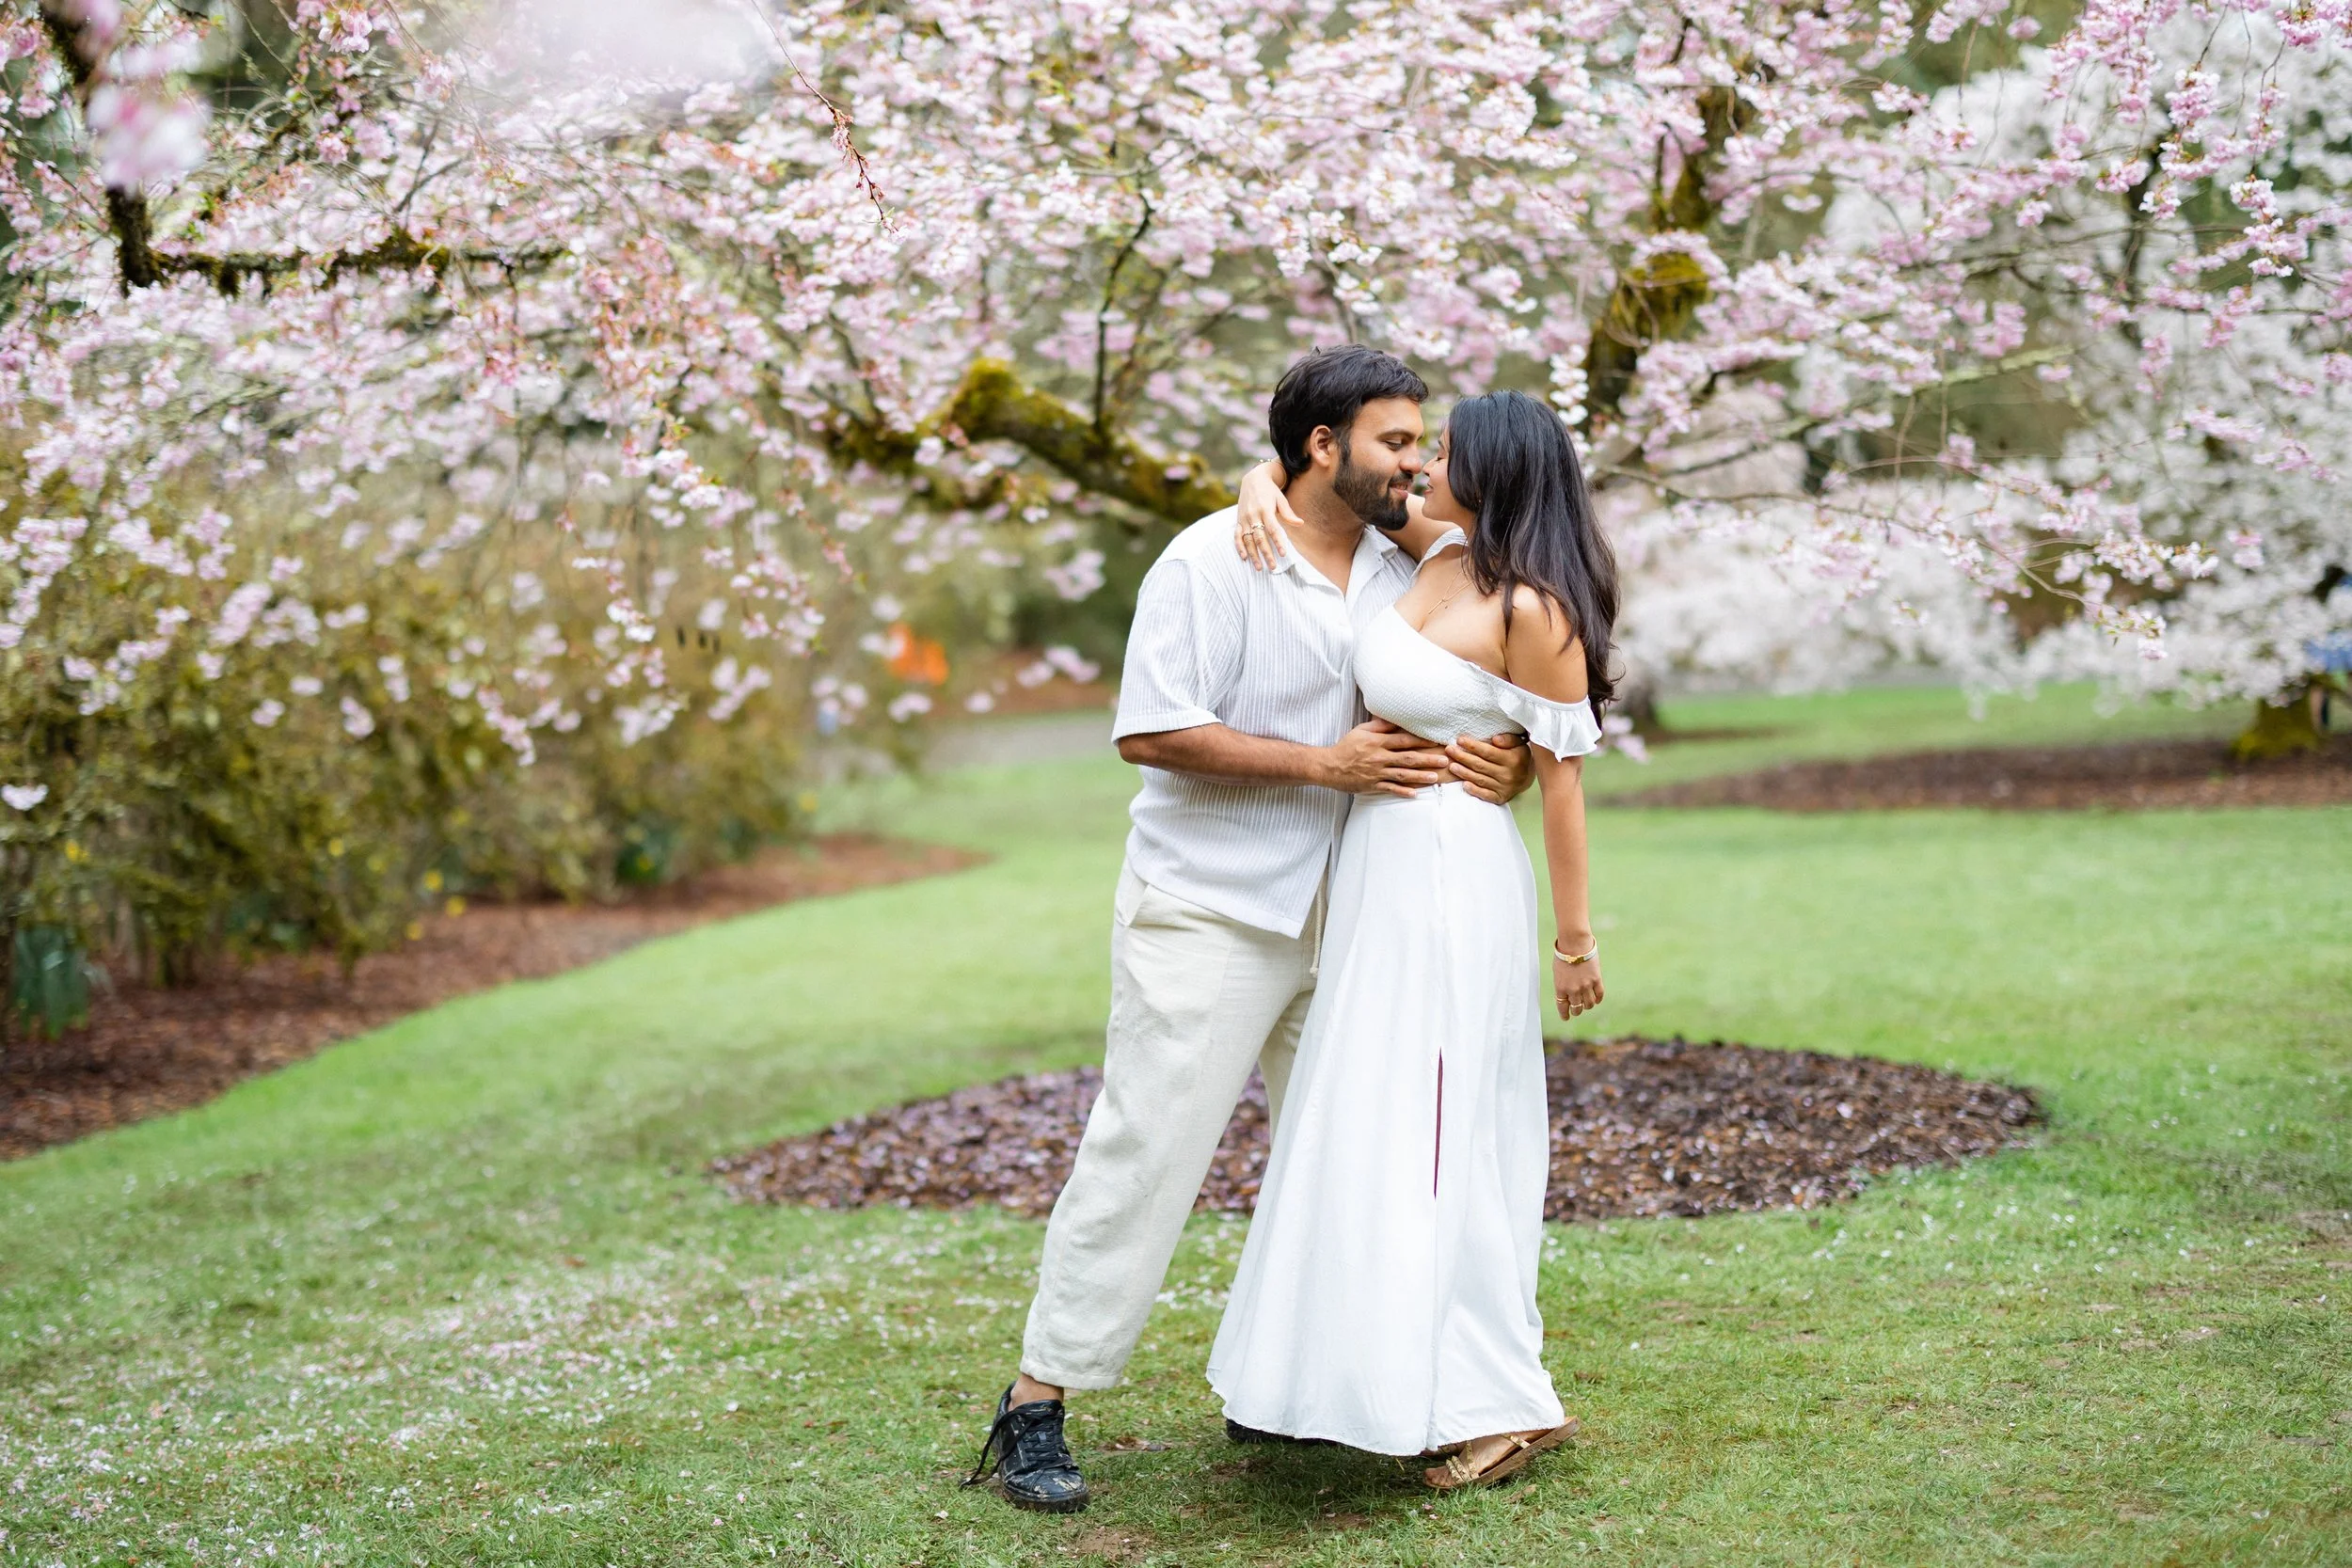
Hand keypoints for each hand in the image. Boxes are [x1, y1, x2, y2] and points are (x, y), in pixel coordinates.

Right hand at [1234, 459, 1298, 571]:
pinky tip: (1244, 558)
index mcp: (1265, 509)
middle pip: (1260, 537)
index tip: (1283, 554)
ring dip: (1253, 554)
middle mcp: (1253, 514)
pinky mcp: (1239, 520)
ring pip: (1248, 540)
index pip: (1272, 529)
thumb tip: (1300, 524)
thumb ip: (1288, 513)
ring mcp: (1244, 518)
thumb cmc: (1270, 491)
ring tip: (1259, 568)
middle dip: (1266, 553)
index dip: (1278, 542)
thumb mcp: (1281, 499)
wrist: (1253, 479)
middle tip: (1273, 567)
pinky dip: (1239, 546)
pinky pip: (1237, 535)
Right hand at [1319, 719, 1450, 796]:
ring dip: (1420, 776)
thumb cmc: (1346, 746)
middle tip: (1444, 761)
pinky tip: (1415, 794)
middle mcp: (1379, 757)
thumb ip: (1380, 725)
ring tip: (1435, 778)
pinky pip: (1390, 789)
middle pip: (1408, 758)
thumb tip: (1395, 717)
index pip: (1404, 740)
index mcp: (1377, 742)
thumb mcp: (1361, 730)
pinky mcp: (1372, 785)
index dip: (1421, 740)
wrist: (1329, 766)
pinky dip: (1402, 792)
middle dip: (1428, 760)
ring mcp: (1376, 773)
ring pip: (1402, 775)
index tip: (1436, 741)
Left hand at [1448, 732, 1530, 804]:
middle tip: (1449, 750)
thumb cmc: (1519, 755)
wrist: (1528, 777)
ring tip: (1451, 765)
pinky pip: (1485, 795)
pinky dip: (1474, 790)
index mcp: (1512, 759)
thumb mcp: (1519, 743)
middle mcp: (1508, 775)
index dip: (1473, 746)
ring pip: (1480, 779)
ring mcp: (1504, 788)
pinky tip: (1464, 784)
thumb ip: (1508, 739)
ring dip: (1463, 773)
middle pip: (1480, 765)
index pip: (1488, 752)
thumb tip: (1495, 739)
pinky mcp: (1500, 798)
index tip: (1459, 740)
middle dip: (1462, 757)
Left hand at [1554, 951, 1602, 1021]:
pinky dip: (1598, 999)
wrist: (1575, 944)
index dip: (1565, 1015)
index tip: (1566, 1018)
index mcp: (1561, 988)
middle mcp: (1573, 990)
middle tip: (1577, 1010)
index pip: (1563, 1007)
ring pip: (1589, 1004)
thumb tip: (1567, 995)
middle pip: (1577, 1008)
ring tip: (1587, 1004)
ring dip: (1588, 1006)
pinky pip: (1599, 995)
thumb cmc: (1563, 955)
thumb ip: (1562, 985)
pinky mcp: (1597, 980)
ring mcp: (1586, 986)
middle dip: (1576, 1011)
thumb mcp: (1557, 973)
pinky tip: (1597, 999)